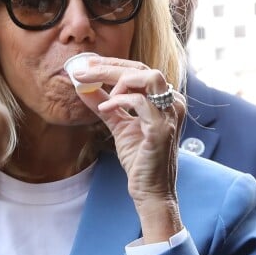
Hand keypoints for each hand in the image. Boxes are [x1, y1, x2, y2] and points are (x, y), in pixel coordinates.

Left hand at [74, 57, 184, 242]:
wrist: (150, 190)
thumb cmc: (139, 159)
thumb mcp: (118, 125)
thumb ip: (105, 104)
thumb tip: (83, 86)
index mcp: (165, 99)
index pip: (140, 69)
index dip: (113, 64)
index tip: (87, 65)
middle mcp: (172, 102)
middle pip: (143, 68)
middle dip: (109, 67)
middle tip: (83, 71)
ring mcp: (170, 114)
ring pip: (148, 77)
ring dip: (119, 80)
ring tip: (103, 96)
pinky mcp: (162, 128)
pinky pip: (141, 102)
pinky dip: (119, 101)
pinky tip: (104, 110)